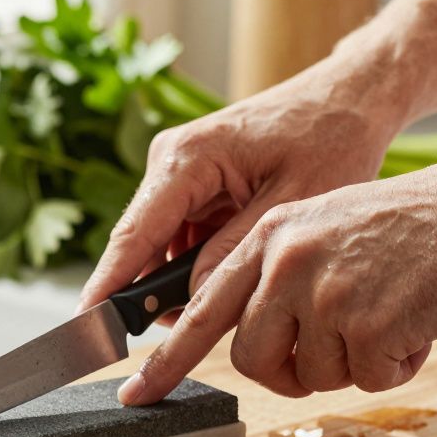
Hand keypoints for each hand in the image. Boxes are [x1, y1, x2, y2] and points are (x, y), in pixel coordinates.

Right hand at [77, 59, 405, 318]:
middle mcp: (170, 161)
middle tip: (188, 336)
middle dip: (158, 293)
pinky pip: (180, 238)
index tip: (89, 327)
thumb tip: (193, 300)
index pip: (134, 236)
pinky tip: (231, 273)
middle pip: (143, 246)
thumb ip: (233, 255)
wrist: (348, 99)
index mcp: (188, 157)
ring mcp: (177, 172)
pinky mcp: (191, 184)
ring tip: (232, 296)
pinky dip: (198, 263)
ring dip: (185, 279)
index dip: (108, 287)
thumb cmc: (329, 138)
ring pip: (162, 248)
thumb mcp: (290, 204)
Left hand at [118, 152, 436, 403]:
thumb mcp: (328, 228)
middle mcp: (286, 260)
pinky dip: (397, 364)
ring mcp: (326, 289)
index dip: (165, 362)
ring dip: (356, 362)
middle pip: (252, 360)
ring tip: (392, 312)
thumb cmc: (419, 225)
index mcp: (269, 236)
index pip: (199, 311)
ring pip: (313, 375)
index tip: (135, 396)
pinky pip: (368, 378)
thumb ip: (280, 276)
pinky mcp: (371, 319)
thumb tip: (252, 338)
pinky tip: (418, 320)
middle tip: (339, 349)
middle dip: (291, 372)